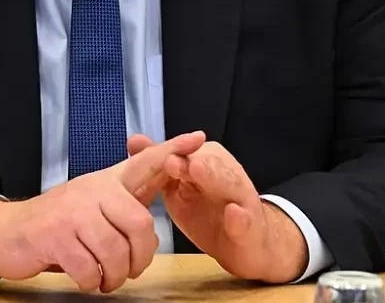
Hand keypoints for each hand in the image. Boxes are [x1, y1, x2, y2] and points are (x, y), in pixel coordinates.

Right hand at [0, 130, 205, 292]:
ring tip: (105, 279)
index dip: (171, 150)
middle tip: (130, 270)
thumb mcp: (95, 203)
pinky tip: (85, 278)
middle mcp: (92, 191)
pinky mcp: (55, 236)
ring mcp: (72, 212)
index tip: (198, 137)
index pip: (145, 162)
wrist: (9, 232)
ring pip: (115, 251)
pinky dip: (91, 282)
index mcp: (107, 182)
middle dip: (140, 256)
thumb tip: (162, 189)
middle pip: (139, 223)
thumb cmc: (60, 222)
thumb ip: (127, 198)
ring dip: (114, 276)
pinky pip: (88, 269)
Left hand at [128, 136, 307, 282]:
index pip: (186, 153)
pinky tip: (233, 214)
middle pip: (207, 163)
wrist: (247, 244)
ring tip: (196, 170)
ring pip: (228, 183)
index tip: (146, 150)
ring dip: (213, 176)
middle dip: (188, 160)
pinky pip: (246, 220)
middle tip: (170, 161)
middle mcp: (226, 173)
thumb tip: (134, 140)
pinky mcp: (250, 227)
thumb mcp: (179, 189)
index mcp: (207, 161)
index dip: (168, 152)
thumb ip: (160, 165)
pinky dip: (239, 217)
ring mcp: (241, 198)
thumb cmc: (209, 212)